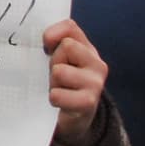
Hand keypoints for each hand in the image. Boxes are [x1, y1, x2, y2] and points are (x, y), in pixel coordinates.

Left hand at [43, 19, 106, 145]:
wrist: (74, 118)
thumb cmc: (62, 83)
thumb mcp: (59, 59)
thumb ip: (55, 40)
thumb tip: (48, 38)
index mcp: (88, 49)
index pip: (69, 27)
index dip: (52, 35)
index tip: (47, 48)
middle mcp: (97, 64)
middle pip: (65, 47)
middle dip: (54, 61)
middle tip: (56, 76)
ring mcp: (95, 83)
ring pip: (60, 71)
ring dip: (52, 82)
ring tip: (58, 88)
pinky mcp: (88, 102)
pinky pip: (58, 94)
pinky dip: (54, 98)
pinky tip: (59, 101)